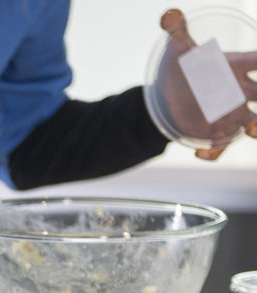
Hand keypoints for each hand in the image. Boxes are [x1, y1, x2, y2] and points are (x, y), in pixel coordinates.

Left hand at [157, 8, 256, 159]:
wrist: (172, 94)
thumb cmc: (184, 66)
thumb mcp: (178, 50)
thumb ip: (177, 31)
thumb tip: (168, 15)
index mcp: (235, 65)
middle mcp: (240, 90)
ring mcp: (232, 112)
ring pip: (255, 123)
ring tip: (254, 129)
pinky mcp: (218, 131)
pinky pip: (223, 146)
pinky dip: (215, 153)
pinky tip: (200, 154)